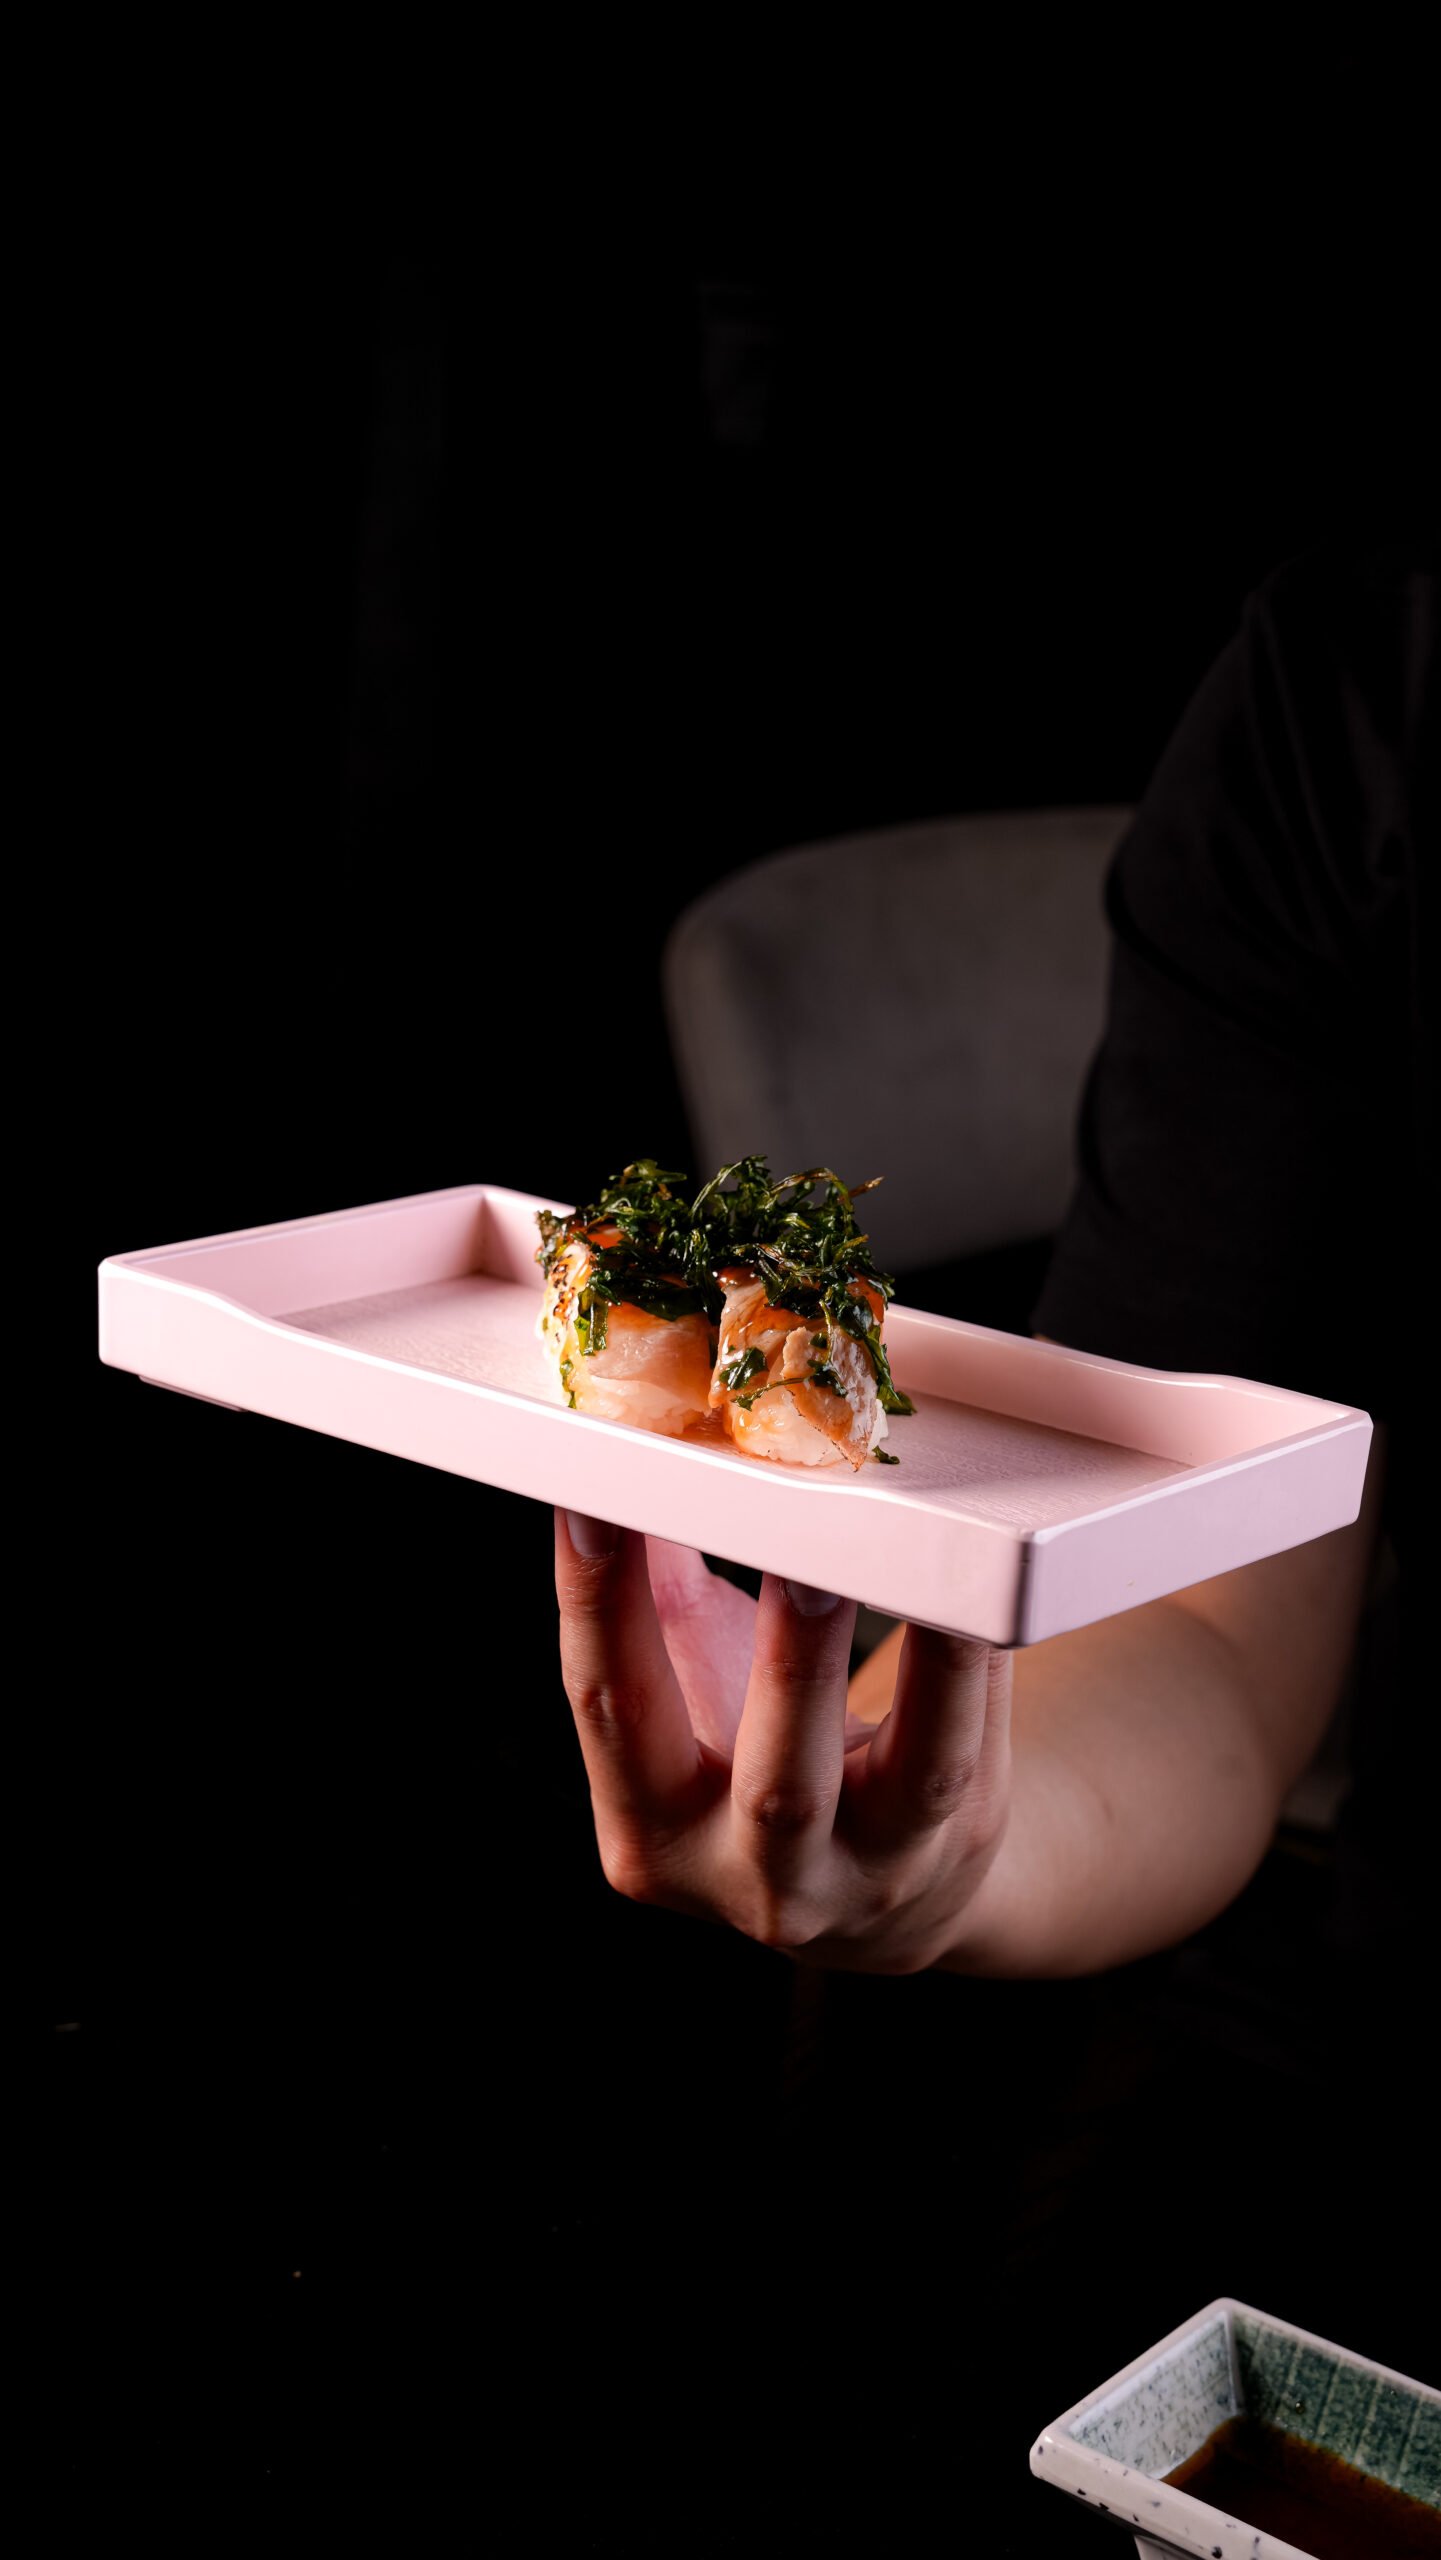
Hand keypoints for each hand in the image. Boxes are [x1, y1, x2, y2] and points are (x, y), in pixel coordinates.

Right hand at [554, 1512, 1012, 1973]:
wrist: (878, 1891)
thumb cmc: (756, 1759)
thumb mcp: (688, 1691)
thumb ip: (654, 1587)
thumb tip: (622, 1443)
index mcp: (654, 1836)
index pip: (612, 1707)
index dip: (598, 1597)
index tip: (596, 1498)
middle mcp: (761, 1878)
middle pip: (776, 1783)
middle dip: (788, 1653)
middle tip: (790, 1531)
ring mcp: (876, 1874)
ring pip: (909, 1775)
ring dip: (932, 1658)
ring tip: (908, 1549)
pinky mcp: (959, 1840)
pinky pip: (976, 1741)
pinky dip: (977, 1657)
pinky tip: (978, 1579)